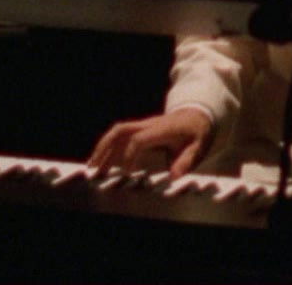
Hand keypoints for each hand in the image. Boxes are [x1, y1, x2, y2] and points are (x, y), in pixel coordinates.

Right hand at [88, 109, 210, 176]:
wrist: (198, 114)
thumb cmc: (197, 131)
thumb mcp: (198, 146)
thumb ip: (187, 161)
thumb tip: (174, 176)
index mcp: (162, 129)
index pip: (138, 139)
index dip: (131, 156)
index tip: (129, 172)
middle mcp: (149, 125)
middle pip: (121, 130)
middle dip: (105, 148)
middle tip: (95, 167)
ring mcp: (143, 125)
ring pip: (117, 131)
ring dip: (103, 147)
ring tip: (93, 167)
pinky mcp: (140, 129)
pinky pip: (121, 135)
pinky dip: (109, 146)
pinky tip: (103, 161)